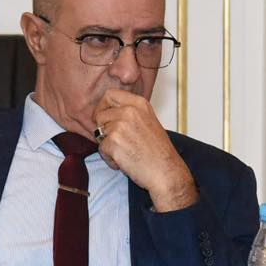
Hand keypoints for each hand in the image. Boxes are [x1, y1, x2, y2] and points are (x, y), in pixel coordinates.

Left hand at [93, 89, 197, 211]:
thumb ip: (130, 113)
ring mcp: (120, 126)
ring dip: (108, 145)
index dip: (103, 107)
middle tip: (118, 142)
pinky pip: (101, 149)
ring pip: (99, 133)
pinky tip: (125, 161)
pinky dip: (110, 158)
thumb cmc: (158, 151)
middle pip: (100, 115)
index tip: (105, 118)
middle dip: (104, 130)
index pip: (110, 94)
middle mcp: (129, 111)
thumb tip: (106, 111)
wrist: (166, 171)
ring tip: (126, 153)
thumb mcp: (148, 122)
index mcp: (139, 104)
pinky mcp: (113, 142)